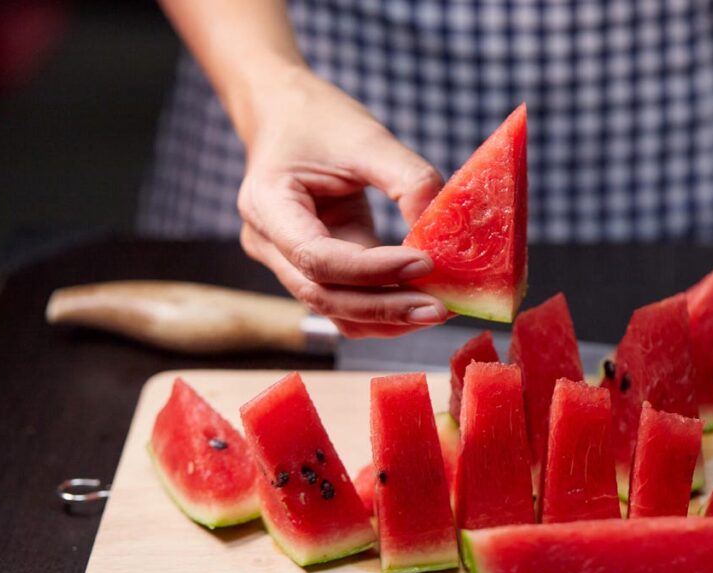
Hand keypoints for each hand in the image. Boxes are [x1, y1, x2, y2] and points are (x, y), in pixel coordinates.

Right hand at [236, 68, 449, 337]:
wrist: (287, 115)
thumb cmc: (321, 120)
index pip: (316, 256)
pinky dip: (384, 307)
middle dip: (385, 308)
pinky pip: (346, 302)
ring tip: (439, 309)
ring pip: (335, 309)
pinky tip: (423, 299)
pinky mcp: (313, 269)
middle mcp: (267, 243)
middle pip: (323, 295)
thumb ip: (408, 180)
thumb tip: (445, 229)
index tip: (425, 263)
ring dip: (387, 318)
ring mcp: (286, 262)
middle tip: (441, 308)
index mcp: (267, 204)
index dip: (372, 269)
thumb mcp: (368, 138)